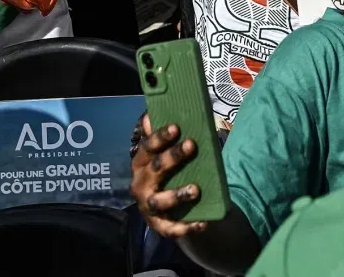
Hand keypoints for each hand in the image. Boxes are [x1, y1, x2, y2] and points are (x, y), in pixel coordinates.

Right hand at [131, 115, 212, 237]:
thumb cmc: (164, 174)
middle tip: (191, 145)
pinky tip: (202, 223)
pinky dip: (186, 226)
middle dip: (173, 157)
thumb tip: (149, 114)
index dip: (160, 137)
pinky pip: (171, 228)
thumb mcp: (159, 155)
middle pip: (156, 169)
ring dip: (177, 194)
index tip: (176, 127)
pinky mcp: (158, 225)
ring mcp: (148, 206)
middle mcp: (141, 184)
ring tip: (196, 189)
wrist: (164, 210)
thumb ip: (157, 137)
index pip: (147, 147)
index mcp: (141, 163)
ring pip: (160, 201)